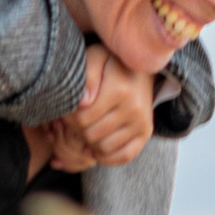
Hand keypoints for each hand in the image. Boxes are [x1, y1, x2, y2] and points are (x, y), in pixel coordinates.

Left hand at [46, 39, 154, 172]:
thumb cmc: (111, 63)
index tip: (68, 110)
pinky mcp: (146, 133)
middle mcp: (134, 109)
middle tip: (74, 121)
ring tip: (85, 129)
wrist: (140, 67)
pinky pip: (124, 156)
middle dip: (77, 130)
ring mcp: (141, 123)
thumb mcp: (96, 58)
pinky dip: (107, 156)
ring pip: (104, 148)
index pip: (83, 118)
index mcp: (119, 90)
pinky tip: (97, 145)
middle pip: (91, 135)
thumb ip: (87, 75)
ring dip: (89, 143)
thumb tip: (83, 102)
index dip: (69, 118)